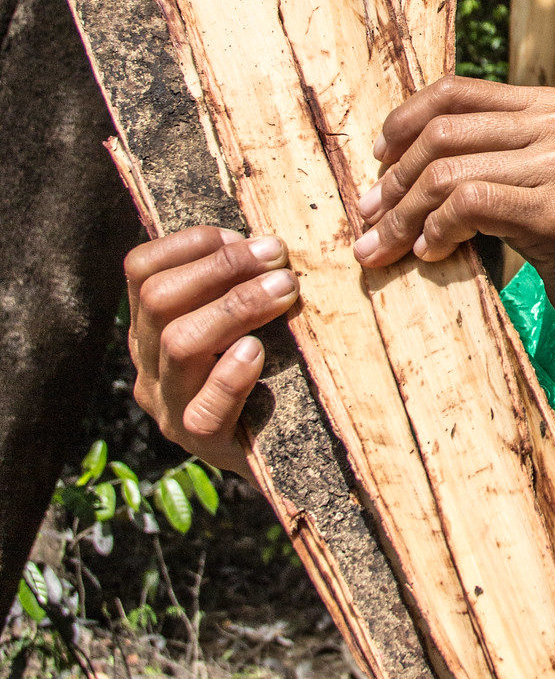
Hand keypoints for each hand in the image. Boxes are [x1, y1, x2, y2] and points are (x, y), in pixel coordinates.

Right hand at [125, 226, 298, 473]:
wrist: (290, 444)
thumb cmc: (272, 363)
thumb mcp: (244, 316)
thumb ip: (237, 281)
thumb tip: (265, 239)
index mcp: (151, 324)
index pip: (140, 269)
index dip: (187, 243)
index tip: (239, 234)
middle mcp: (149, 363)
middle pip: (158, 300)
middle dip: (221, 269)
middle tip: (278, 256)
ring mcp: (169, 406)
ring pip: (179, 345)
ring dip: (236, 308)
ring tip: (285, 290)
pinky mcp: (200, 442)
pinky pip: (204, 409)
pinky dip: (230, 376)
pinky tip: (258, 352)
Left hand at [353, 76, 554, 330]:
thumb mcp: (533, 174)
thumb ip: (486, 152)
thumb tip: (391, 161)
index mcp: (546, 105)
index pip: (454, 91)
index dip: (403, 121)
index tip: (377, 160)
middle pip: (441, 134)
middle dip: (393, 180)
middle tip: (368, 218)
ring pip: (447, 174)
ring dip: (404, 215)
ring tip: (387, 245)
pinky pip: (468, 206)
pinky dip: (436, 231)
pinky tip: (432, 253)